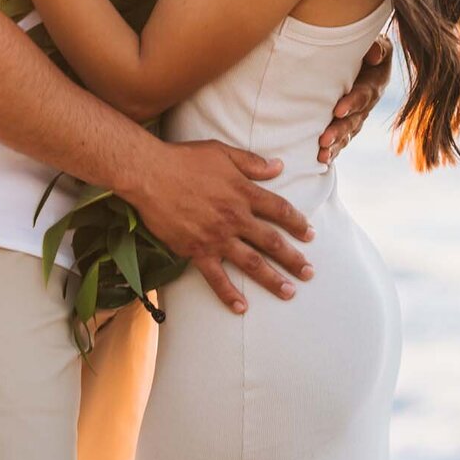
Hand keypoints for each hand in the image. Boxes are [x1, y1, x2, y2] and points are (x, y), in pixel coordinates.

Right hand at [131, 140, 314, 312]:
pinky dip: (228, 294)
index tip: (310, 234)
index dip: (297, 223)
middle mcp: (235, 218)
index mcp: (244, 193)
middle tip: (309, 272)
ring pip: (252, 263)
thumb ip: (252, 162)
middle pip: (272, 242)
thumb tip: (278, 166)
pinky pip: (216, 277)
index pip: (279, 210)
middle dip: (293, 259)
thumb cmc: (184, 159)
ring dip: (273, 280)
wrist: (149, 174)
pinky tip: (241, 307)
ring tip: (289, 293)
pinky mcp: (196, 251)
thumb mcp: (222, 152)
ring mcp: (216, 237)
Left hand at [317, 32, 392, 164]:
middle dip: (339, 130)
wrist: (366, 58)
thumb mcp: (378, 44)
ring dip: (335, 144)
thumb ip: (378, 47)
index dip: (352, 103)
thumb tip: (373, 56)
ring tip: (322, 155)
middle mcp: (367, 104)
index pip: (364, 95)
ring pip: (348, 133)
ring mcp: (358, 116)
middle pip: (354, 120)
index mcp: (374, 83)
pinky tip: (322, 160)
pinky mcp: (349, 124)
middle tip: (324, 140)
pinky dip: (334, 150)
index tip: (338, 111)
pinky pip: (343, 140)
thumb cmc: (367, 48)